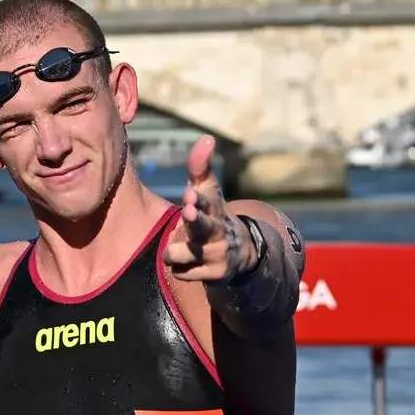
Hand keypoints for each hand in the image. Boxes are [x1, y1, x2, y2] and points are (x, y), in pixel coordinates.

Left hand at [163, 135, 256, 282]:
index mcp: (214, 208)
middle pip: (202, 227)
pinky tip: (188, 263)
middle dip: (195, 220)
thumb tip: (207, 138)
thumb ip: (200, 167)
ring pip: (181, 255)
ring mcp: (217, 254)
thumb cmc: (214, 215)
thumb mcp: (209, 190)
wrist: (241, 252)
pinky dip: (180, 268)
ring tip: (176, 248)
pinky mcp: (214, 275)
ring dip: (173, 252)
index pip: (207, 201)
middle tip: (189, 212)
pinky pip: (182, 273)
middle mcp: (218, 231)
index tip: (190, 195)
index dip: (198, 199)